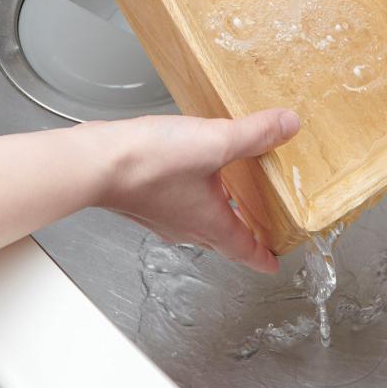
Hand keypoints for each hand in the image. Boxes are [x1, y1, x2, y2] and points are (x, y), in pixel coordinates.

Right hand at [82, 108, 300, 272]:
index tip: (274, 262)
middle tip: (258, 223)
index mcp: (209, 224)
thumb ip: (254, 133)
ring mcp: (160, 213)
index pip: (245, 250)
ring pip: (196, 218)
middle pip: (221, 236)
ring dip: (215, 208)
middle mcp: (185, 225)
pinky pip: (175, 200)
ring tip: (227, 188)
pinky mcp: (142, 197)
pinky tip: (188, 166)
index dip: (264, 257)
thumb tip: (288, 125)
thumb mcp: (215, 142)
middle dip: (242, 231)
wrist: (97, 161)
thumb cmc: (149, 163)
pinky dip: (190, 190)